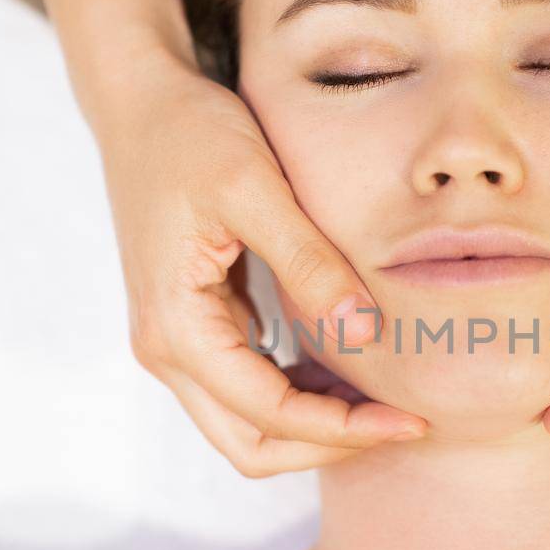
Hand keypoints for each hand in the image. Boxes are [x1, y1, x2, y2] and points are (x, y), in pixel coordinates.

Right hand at [93, 52, 427, 474]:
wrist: (139, 104)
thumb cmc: (189, 135)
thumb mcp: (255, 187)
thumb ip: (309, 262)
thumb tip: (364, 332)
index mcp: (177, 327)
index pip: (268, 414)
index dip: (343, 428)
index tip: (409, 419)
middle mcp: (166, 349)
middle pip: (250, 445)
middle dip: (330, 445)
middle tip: (404, 423)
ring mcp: (176, 341)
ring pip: (247, 425)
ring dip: (315, 426)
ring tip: (386, 401)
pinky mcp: (195, 324)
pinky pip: (248, 387)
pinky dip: (300, 395)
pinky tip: (351, 370)